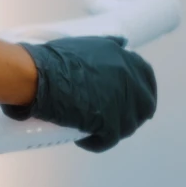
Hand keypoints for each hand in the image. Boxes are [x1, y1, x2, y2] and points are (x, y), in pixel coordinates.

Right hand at [4, 36, 156, 151]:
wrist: (39, 76)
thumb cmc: (55, 58)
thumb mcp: (88, 43)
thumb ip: (108, 45)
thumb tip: (122, 43)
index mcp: (125, 59)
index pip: (146, 77)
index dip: (139, 89)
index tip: (129, 96)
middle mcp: (129, 81)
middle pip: (145, 104)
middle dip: (132, 112)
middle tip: (112, 116)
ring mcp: (122, 103)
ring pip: (129, 125)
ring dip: (114, 129)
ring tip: (94, 128)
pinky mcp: (109, 124)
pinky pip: (109, 140)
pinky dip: (97, 143)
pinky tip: (85, 140)